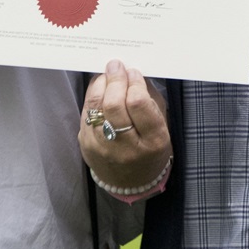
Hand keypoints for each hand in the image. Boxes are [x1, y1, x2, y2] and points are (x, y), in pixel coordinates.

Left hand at [79, 59, 170, 189]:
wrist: (130, 183)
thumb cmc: (150, 149)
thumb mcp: (162, 128)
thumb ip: (150, 101)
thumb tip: (132, 74)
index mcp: (152, 142)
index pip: (138, 104)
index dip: (134, 83)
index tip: (133, 72)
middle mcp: (125, 148)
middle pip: (114, 105)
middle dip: (115, 80)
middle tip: (116, 66)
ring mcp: (102, 148)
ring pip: (95, 108)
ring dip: (100, 85)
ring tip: (107, 74)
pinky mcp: (86, 146)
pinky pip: (86, 113)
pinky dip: (92, 97)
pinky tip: (99, 89)